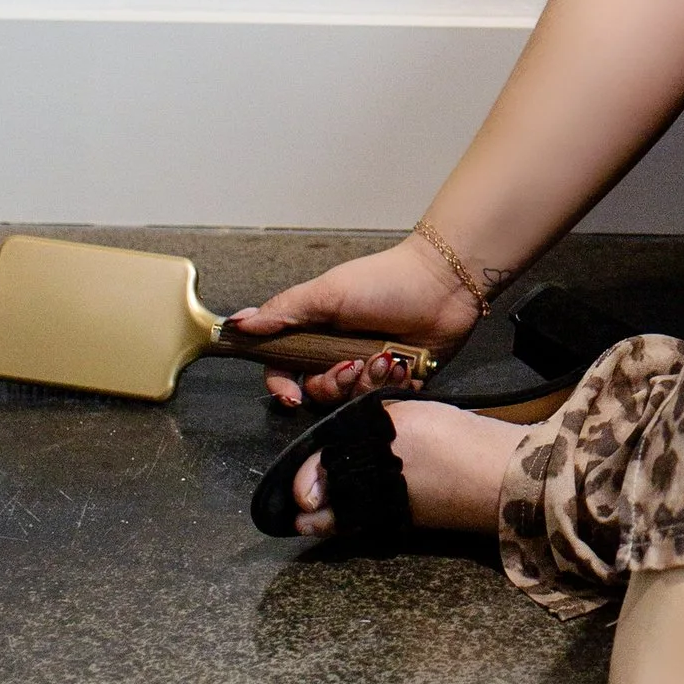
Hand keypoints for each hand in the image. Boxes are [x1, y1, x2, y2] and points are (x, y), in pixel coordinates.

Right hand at [226, 235, 479, 411]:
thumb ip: (284, 311)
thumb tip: (238, 325)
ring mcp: (367, 369)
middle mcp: (337, 353)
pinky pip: (383, 402)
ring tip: (384, 359)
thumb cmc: (385, 281)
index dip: (281, 386)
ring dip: (365, 382)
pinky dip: (391, 386)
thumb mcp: (328, 293)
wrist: (444, 284)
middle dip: (332, 384)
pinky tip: (403, 365)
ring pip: (348, 401)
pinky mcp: (397, 381)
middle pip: (316, 392)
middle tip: (351, 365)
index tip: (289, 395)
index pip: (282, 368)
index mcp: (316, 331)